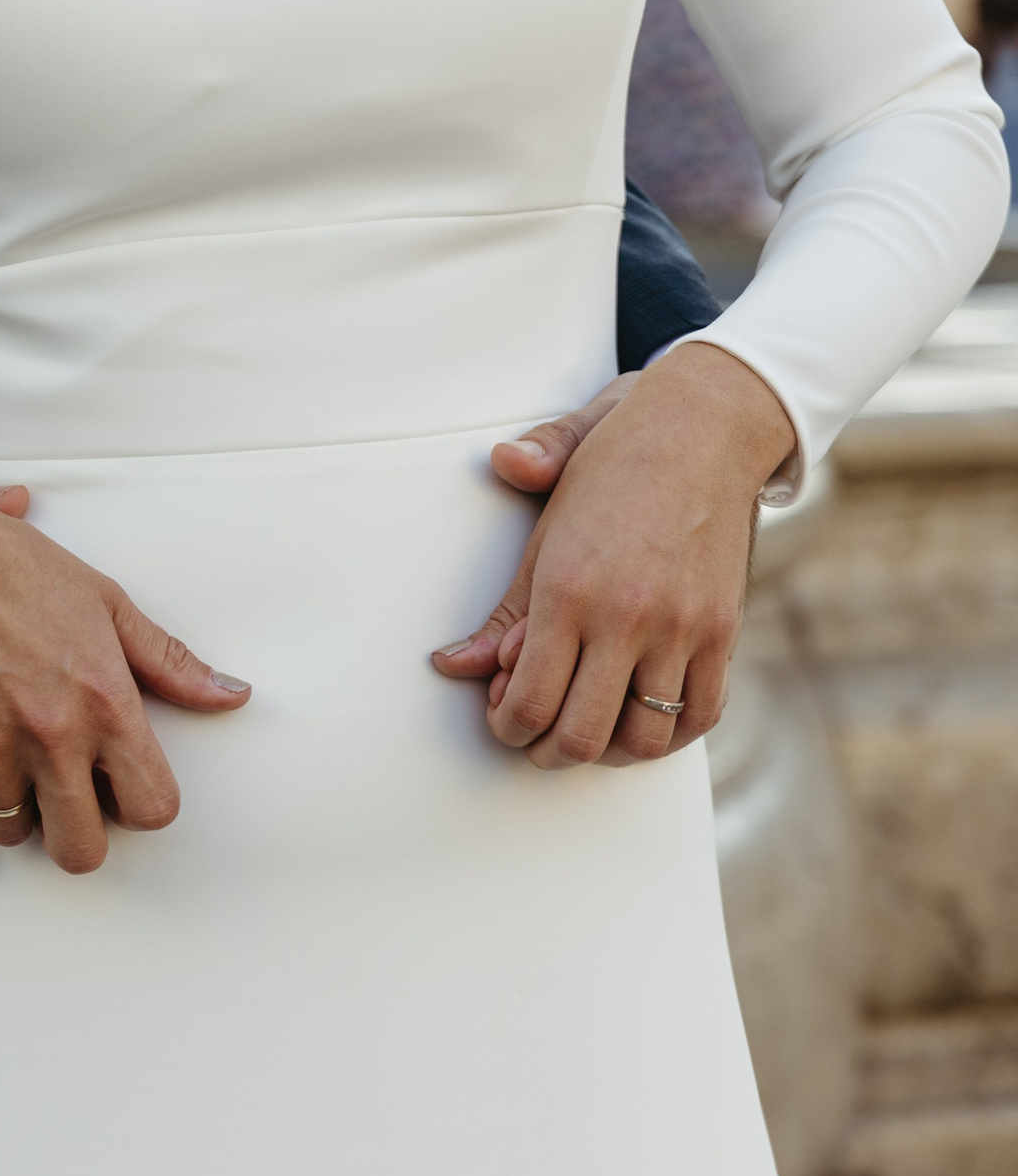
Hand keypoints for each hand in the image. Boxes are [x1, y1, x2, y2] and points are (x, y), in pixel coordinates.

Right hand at [0, 450, 251, 872]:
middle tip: (66, 796)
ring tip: (13, 758)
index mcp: (107, 703)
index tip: (120, 784)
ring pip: (10, 831)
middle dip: (76, 833)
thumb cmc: (17, 568)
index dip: (138, 804)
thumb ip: (170, 663)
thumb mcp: (109, 604)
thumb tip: (231, 695)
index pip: (152, 809)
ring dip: (14, 805)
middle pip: (80, 851)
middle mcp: (54, 735)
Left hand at [435, 345, 792, 767]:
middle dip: (544, 751)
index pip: (526, 701)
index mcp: (566, 588)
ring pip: (643, 738)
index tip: (501, 713)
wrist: (707, 424)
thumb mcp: (543, 517)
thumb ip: (500, 598)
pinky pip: (701, 716)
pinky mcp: (725, 629)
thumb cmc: (613, 462)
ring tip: (585, 730)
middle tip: (533, 736)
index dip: (505, 725)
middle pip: (579, 735)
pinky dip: (668, 735)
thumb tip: (450, 661)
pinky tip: (640, 722)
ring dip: (606, 751)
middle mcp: (626, 616)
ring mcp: (682, 627)